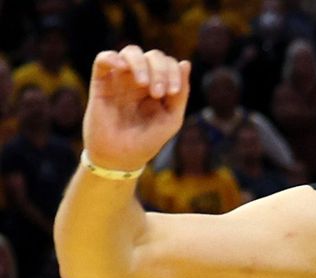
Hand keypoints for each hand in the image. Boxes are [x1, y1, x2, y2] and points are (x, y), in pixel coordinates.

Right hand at [83, 46, 190, 170]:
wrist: (120, 158)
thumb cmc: (148, 140)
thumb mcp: (171, 118)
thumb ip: (181, 93)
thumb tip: (185, 63)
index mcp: (159, 86)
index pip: (169, 64)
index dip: (173, 72)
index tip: (172, 92)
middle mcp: (140, 79)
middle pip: (153, 56)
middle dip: (160, 70)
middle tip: (158, 93)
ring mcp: (120, 79)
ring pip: (131, 52)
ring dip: (141, 63)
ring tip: (142, 84)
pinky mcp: (100, 83)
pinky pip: (103, 58)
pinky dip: (113, 57)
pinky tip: (121, 68)